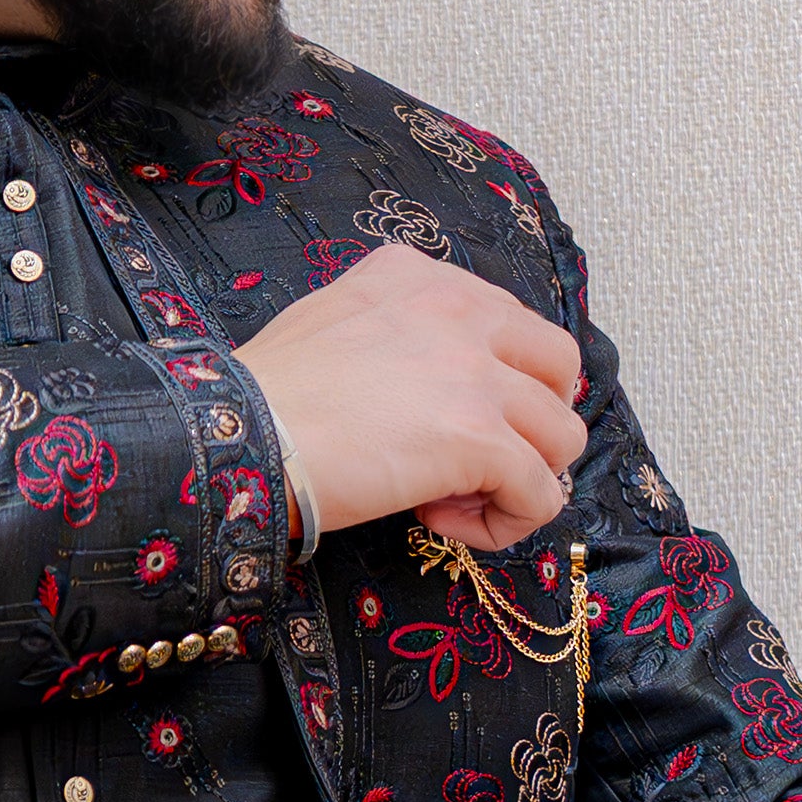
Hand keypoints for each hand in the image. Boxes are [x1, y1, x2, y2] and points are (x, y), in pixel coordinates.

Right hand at [241, 246, 585, 554]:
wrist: (238, 434)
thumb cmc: (267, 396)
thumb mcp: (334, 319)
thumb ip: (394, 331)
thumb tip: (428, 392)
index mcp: (423, 277)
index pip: (510, 324)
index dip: (493, 383)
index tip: (441, 422)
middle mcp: (461, 310)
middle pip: (559, 366)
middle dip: (534, 421)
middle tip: (481, 460)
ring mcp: (476, 373)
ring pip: (562, 436)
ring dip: (520, 479)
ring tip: (453, 500)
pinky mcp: (479, 437)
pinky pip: (540, 494)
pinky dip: (505, 524)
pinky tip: (440, 523)